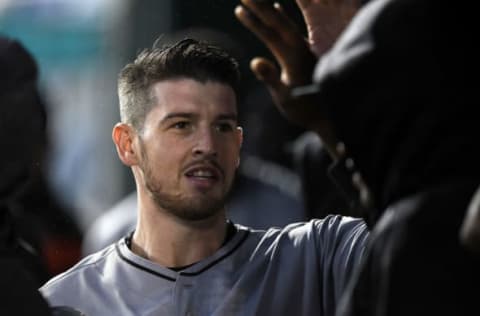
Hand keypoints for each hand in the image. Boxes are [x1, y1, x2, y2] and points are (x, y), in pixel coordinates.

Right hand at [235, 0, 347, 156]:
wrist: (328, 116)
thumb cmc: (304, 110)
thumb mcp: (285, 98)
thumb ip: (271, 79)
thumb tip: (256, 61)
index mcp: (293, 57)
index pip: (270, 33)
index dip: (254, 21)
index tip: (239, 8)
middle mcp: (300, 49)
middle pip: (278, 22)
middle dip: (261, 6)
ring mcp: (305, 49)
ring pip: (286, 22)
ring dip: (271, 9)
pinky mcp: (307, 52)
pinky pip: (293, 28)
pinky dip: (283, 17)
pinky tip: (279, 9)